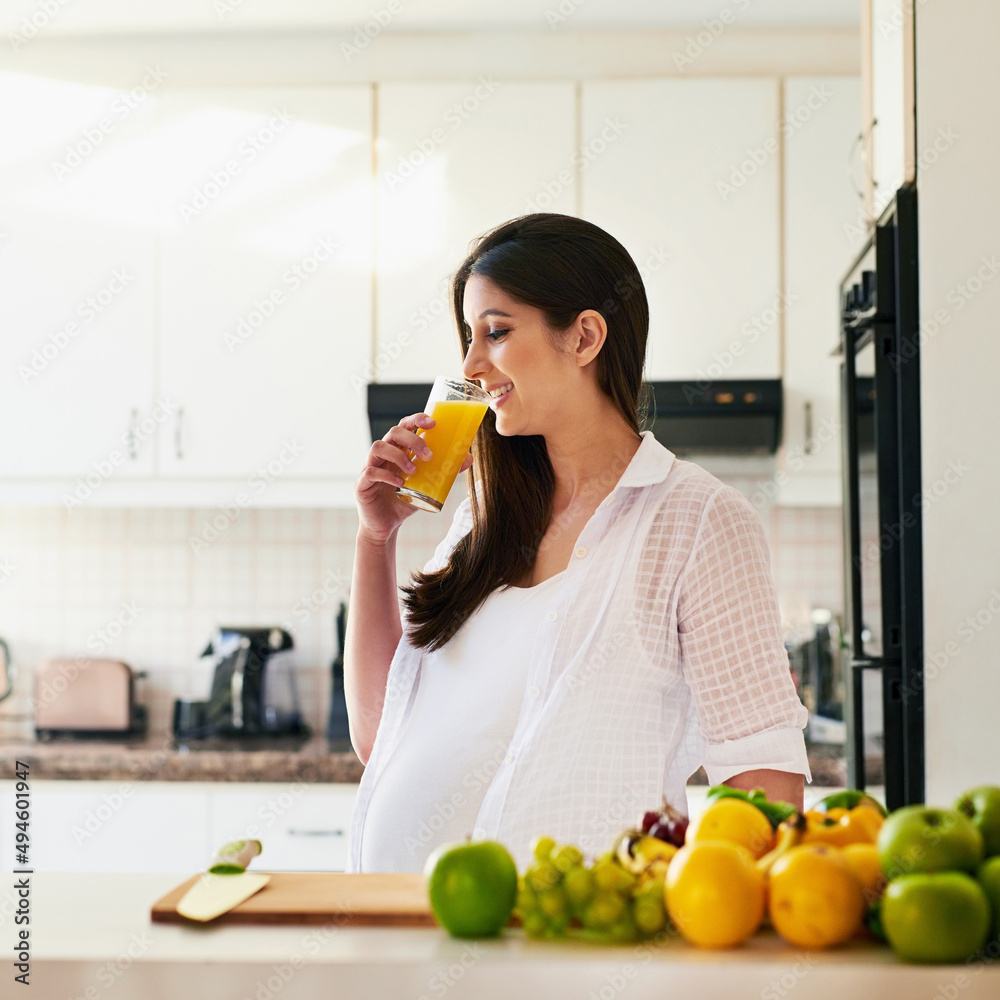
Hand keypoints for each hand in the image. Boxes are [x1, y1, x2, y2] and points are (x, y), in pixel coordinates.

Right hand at [354, 413, 472, 541]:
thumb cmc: (405, 500)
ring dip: (398, 455)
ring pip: (378, 447)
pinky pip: (370, 472)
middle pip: (393, 432)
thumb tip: (467, 458)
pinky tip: (400, 484)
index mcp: (398, 449)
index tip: (433, 423)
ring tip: (413, 471)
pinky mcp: (362, 484)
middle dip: (412, 440)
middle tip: (428, 455)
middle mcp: (383, 454)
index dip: (416, 420)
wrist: (387, 525)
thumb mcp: (428, 485)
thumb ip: (445, 471)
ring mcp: (370, 466)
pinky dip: (386, 475)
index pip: (405, 426)